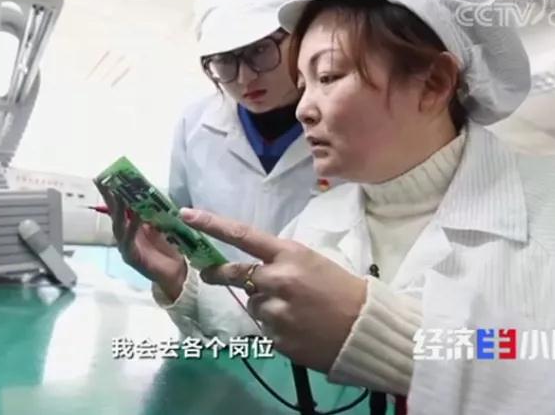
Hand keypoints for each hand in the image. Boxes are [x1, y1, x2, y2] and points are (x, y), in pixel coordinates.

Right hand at [94, 183, 186, 300]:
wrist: (177, 272)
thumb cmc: (170, 246)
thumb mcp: (163, 223)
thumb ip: (155, 211)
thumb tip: (151, 191)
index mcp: (132, 223)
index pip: (120, 204)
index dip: (112, 190)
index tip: (105, 175)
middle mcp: (126, 233)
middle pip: (114, 212)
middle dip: (110, 196)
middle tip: (106, 181)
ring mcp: (126, 245)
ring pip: (119, 225)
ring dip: (119, 210)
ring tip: (120, 195)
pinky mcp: (131, 257)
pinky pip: (129, 241)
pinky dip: (133, 228)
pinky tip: (135, 218)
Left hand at [180, 208, 367, 373]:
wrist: (367, 329)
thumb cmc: (344, 290)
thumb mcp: (313, 262)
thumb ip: (280, 263)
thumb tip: (252, 272)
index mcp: (289, 255)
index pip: (242, 235)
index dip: (212, 224)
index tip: (187, 216)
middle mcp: (277, 280)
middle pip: (235, 274)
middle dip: (218, 273)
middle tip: (209, 273)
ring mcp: (275, 311)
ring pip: (252, 304)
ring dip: (264, 305)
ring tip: (295, 311)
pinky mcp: (276, 338)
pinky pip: (265, 328)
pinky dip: (276, 327)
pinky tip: (299, 328)